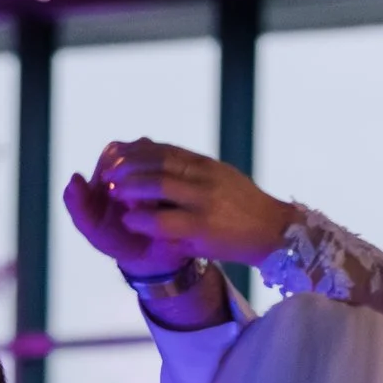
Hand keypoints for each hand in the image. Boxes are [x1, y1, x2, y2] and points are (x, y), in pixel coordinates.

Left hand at [70, 140, 295, 273]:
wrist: (275, 232)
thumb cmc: (245, 208)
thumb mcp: (220, 178)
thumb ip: (193, 170)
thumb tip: (162, 158)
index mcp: (206, 165)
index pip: (164, 150)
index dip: (136, 151)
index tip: (116, 154)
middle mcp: (205, 177)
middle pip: (158, 162)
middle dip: (128, 166)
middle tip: (107, 172)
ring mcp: (205, 201)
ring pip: (160, 185)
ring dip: (131, 187)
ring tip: (113, 192)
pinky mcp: (204, 227)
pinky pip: (166, 220)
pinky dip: (143, 218)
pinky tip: (128, 220)